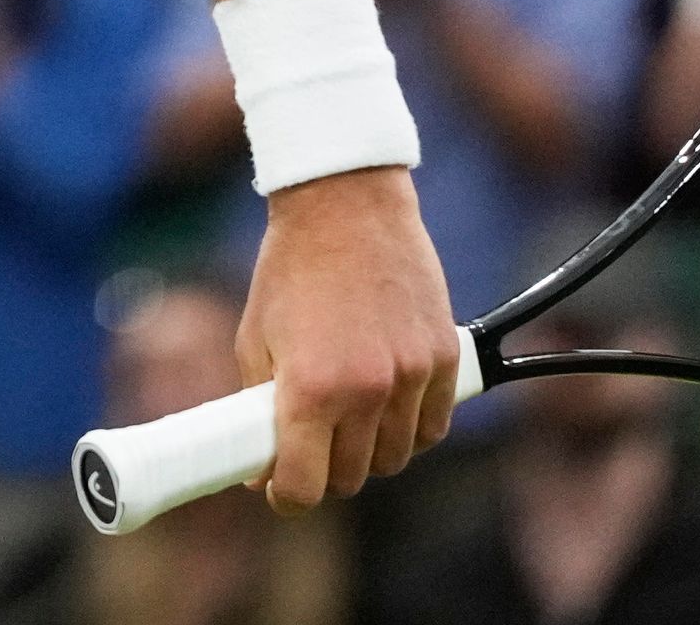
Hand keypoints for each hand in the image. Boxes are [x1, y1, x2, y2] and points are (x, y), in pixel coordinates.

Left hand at [239, 167, 458, 509]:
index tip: (281, 489)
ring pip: (395, 457)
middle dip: (326, 471)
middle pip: (353, 477)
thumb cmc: (291, 269)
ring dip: (370, 451)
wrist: (345, 203)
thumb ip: (258, 406)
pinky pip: (432, 427)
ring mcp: (411, 375)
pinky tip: (387, 407)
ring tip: (348, 420)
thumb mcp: (255, 338)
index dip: (287, 496)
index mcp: (310, 388)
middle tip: (311, 447)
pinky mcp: (444, 358)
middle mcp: (366, 390)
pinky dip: (411, 428)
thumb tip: (263, 464)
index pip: (305, 486)